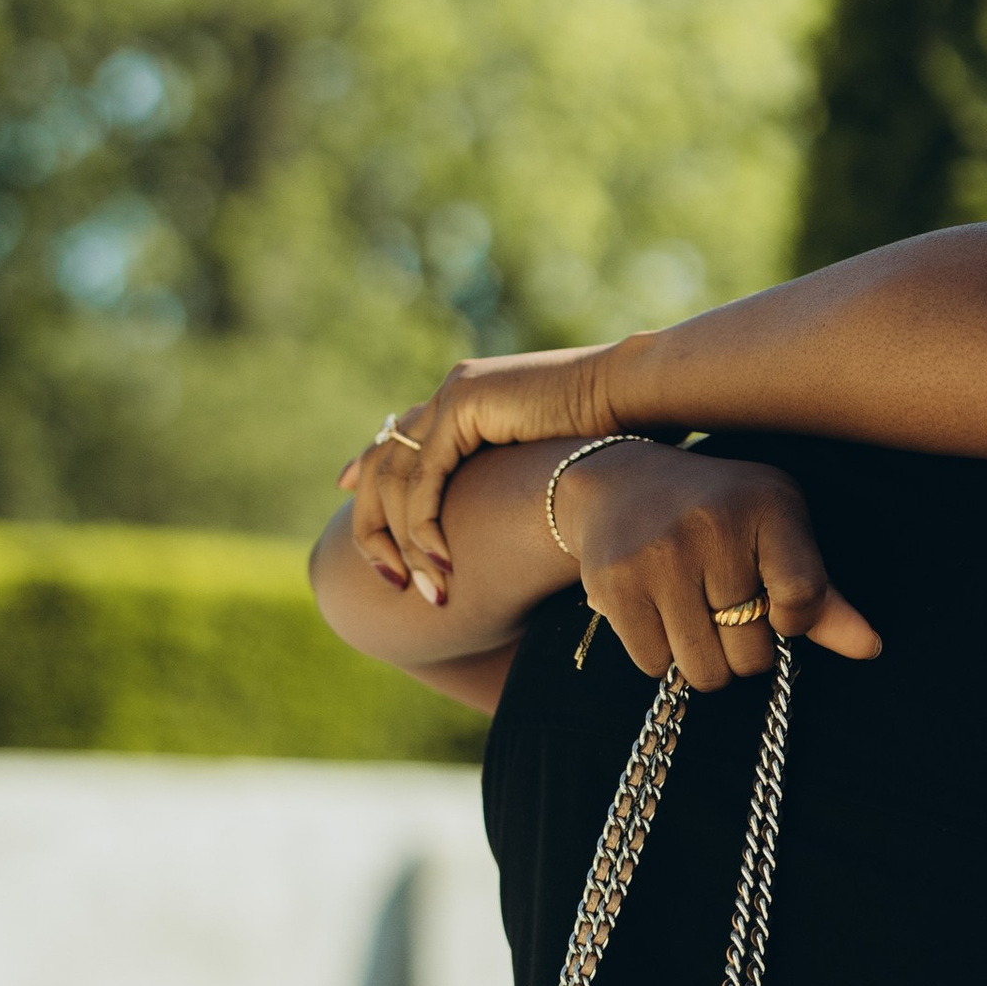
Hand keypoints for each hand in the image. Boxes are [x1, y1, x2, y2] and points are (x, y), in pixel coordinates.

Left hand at [340, 345, 620, 597]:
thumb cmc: (618, 439)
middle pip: (381, 463)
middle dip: (373, 528)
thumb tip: (525, 520)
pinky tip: (439, 562)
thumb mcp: (552, 467)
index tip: (345, 495)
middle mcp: (452, 393)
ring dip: (405, 544)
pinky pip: (423, 478)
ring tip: (429, 592)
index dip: (366, 472)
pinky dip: (423, 525)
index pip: (400, 440)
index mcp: (469, 400)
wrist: (641, 398)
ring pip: (396, 479)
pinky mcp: (464, 406)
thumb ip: (517, 485)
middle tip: (386, 579)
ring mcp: (454, 395)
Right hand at [552, 438, 882, 687]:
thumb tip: (871, 648)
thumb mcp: (777, 534)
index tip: (776, 605)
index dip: (792, 620)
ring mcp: (659, 555)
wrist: (618, 483)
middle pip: (751, 653)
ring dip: (704, 659)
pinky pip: (655, 665)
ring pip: (704, 670)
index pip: (802, 599)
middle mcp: (713, 524)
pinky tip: (656, 611)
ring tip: (693, 613)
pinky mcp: (615, 583)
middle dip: (742, 646)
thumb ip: (822, 595)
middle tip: (722, 605)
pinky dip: (660, 654)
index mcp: (768, 504)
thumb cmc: (719, 516)